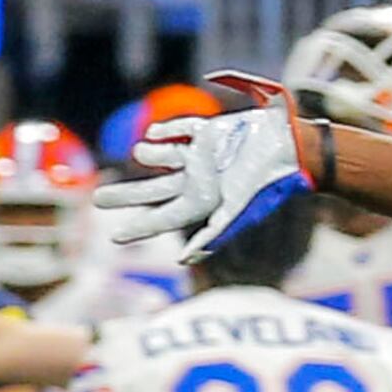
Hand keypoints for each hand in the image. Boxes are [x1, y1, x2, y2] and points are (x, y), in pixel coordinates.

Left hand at [94, 76, 309, 258]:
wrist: (293, 148)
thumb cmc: (268, 181)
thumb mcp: (238, 210)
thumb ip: (213, 234)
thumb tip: (183, 260)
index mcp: (203, 201)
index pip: (163, 218)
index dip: (139, 227)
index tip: (113, 238)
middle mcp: (200, 181)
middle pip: (155, 192)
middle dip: (128, 195)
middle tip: (98, 199)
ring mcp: (205, 157)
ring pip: (166, 159)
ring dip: (150, 156)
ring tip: (140, 153)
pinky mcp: (213, 132)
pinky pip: (184, 131)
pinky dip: (168, 130)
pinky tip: (153, 133)